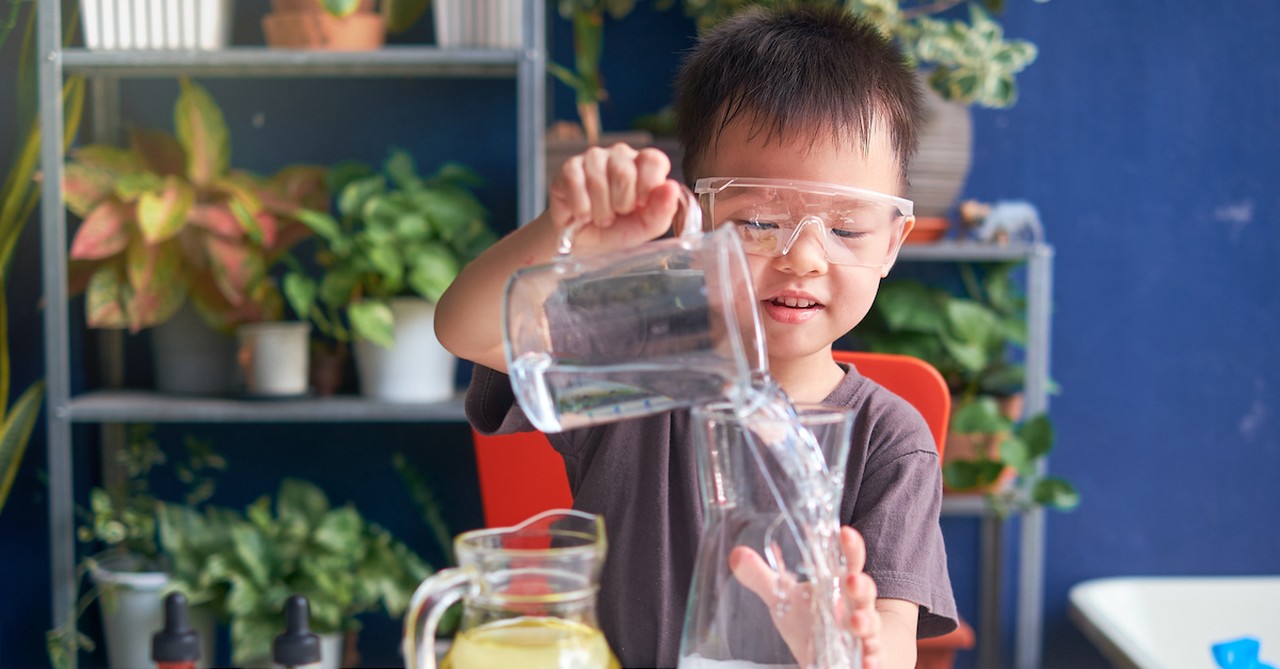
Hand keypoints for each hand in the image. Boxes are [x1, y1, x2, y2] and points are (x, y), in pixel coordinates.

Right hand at [548, 143, 681, 252]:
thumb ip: (662, 210)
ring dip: (600, 211)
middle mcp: (621, 156)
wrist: (583, 243)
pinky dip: (581, 208)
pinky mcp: (570, 167)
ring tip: (600, 217)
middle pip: (624, 172)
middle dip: (621, 204)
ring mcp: (594, 158)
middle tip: (617, 215)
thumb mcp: (645, 227)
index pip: (653, 159)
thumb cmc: (617, 230)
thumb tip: (671, 187)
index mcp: (645, 166)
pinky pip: (575, 183)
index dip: (648, 185)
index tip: (641, 206)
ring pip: (598, 180)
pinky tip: (583, 214)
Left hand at [729, 526, 885, 668]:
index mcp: (839, 586)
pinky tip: (868, 661)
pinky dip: (873, 660)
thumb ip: (763, 578)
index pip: (848, 561)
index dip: (850, 547)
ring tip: (856, 622)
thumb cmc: (813, 622)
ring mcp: (863, 635)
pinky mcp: (865, 659)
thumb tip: (736, 554)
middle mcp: (856, 607)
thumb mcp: (786, 599)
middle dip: (860, 585)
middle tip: (850, 579)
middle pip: (863, 592)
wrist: (838, 656)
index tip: (845, 532)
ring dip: (866, 623)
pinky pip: (874, 659)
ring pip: (870, 625)